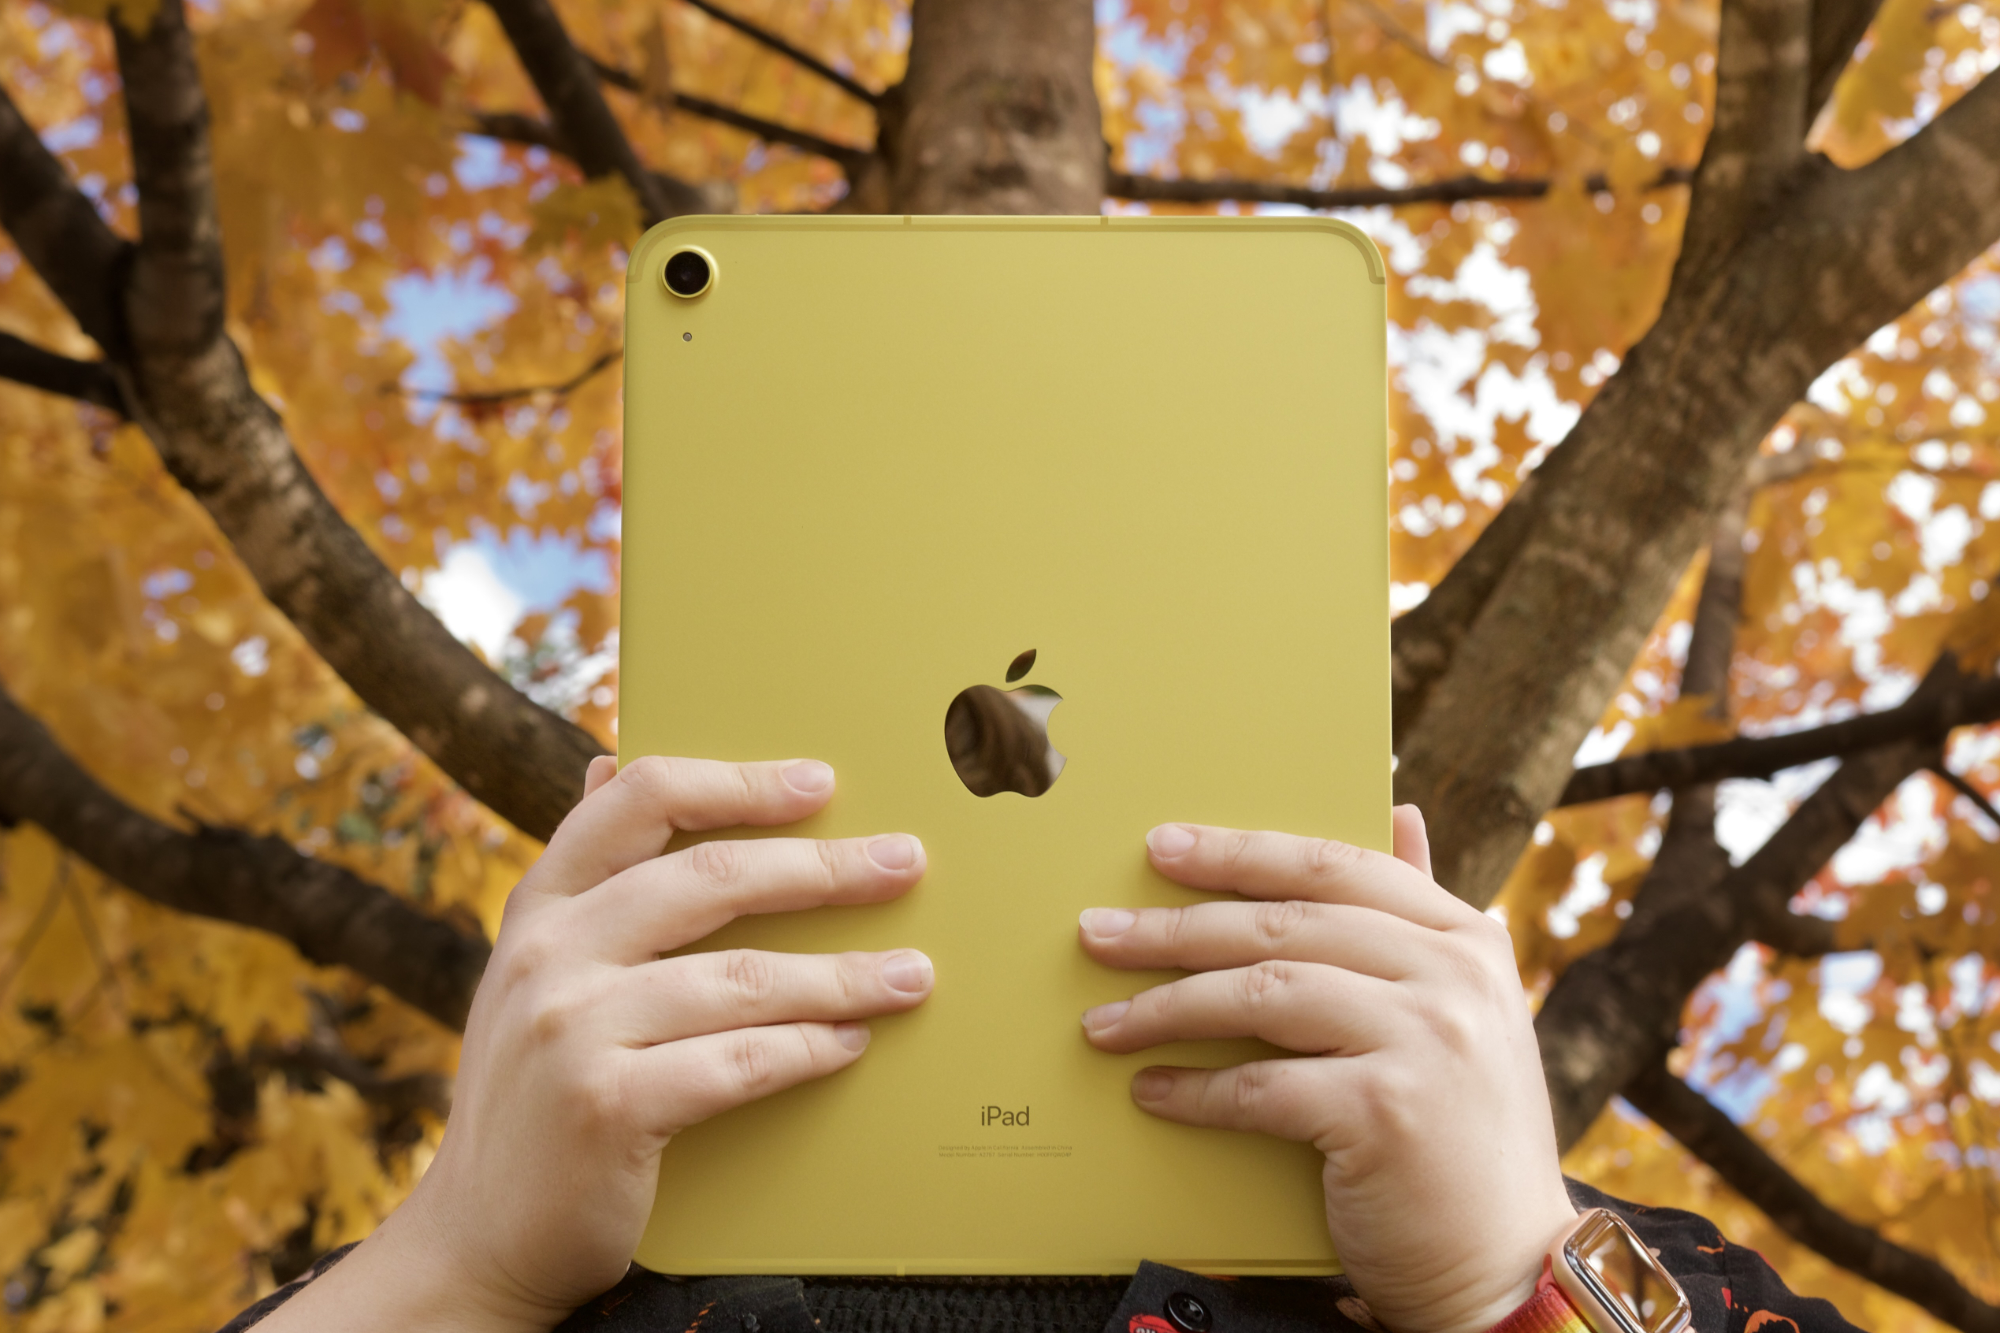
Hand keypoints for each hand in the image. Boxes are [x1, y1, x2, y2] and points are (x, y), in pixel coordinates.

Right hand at [261, 756, 934, 1332]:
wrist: (479, 1238)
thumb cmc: (535, 1091)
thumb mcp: (535, 969)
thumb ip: (586, 881)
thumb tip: (612, 764)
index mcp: (542, 904)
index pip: (642, 800)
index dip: (738, 783)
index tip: (820, 782)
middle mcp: (550, 953)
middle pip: (713, 878)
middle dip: (824, 868)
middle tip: (904, 863)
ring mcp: (573, 1028)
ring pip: (744, 979)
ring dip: (843, 974)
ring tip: (910, 974)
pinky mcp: (607, 1106)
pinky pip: (740, 1063)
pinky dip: (808, 1051)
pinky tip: (851, 1043)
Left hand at [1079, 808, 1573, 1332]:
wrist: (1511, 1266)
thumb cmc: (1466, 1136)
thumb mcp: (1466, 1010)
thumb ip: (1421, 918)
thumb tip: (1398, 812)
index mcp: (1466, 938)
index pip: (1336, 866)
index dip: (1242, 853)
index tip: (1163, 846)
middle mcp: (1452, 976)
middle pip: (1284, 924)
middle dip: (1177, 926)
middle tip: (1099, 933)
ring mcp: (1423, 1040)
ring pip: (1262, 994)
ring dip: (1167, 1006)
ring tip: (1103, 1021)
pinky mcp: (1385, 1112)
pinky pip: (1260, 1085)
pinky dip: (1195, 1090)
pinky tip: (1152, 1090)